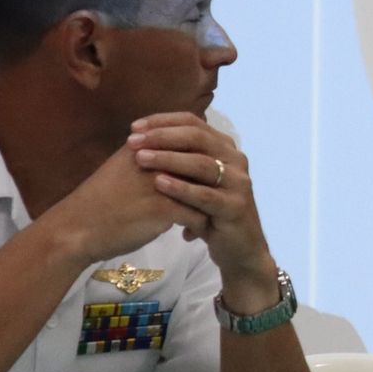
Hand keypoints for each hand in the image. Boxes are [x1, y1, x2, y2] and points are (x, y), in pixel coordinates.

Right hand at [40, 143, 208, 267]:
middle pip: (203, 163)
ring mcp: (163, 183)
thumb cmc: (99, 200)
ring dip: (208, 205)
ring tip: (204, 218)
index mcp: (147, 145)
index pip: (190, 141)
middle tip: (212, 198)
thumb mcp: (123, 166)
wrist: (76, 228)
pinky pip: (198, 215)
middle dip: (212, 181)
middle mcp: (158, 160)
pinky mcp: (164, 208)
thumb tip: (174, 151)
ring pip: (205, 190)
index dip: (203, 159)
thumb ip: (149, 155)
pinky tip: (190, 235)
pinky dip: (199, 226)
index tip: (204, 177)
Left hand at [127, 113, 277, 301]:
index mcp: (225, 148)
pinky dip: (181, 188)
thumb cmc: (210, 213)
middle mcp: (236, 160)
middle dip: (162, 136)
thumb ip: (177, 162)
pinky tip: (159, 183)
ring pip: (202, 163)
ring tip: (140, 158)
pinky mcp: (236, 207)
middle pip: (198, 137)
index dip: (163, 121)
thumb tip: (141, 140)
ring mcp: (239, 183)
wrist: (239, 249)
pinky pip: (206, 195)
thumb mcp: (194, 182)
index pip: (194, 122)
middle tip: (133, 140)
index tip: (134, 127)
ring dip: (168, 158)